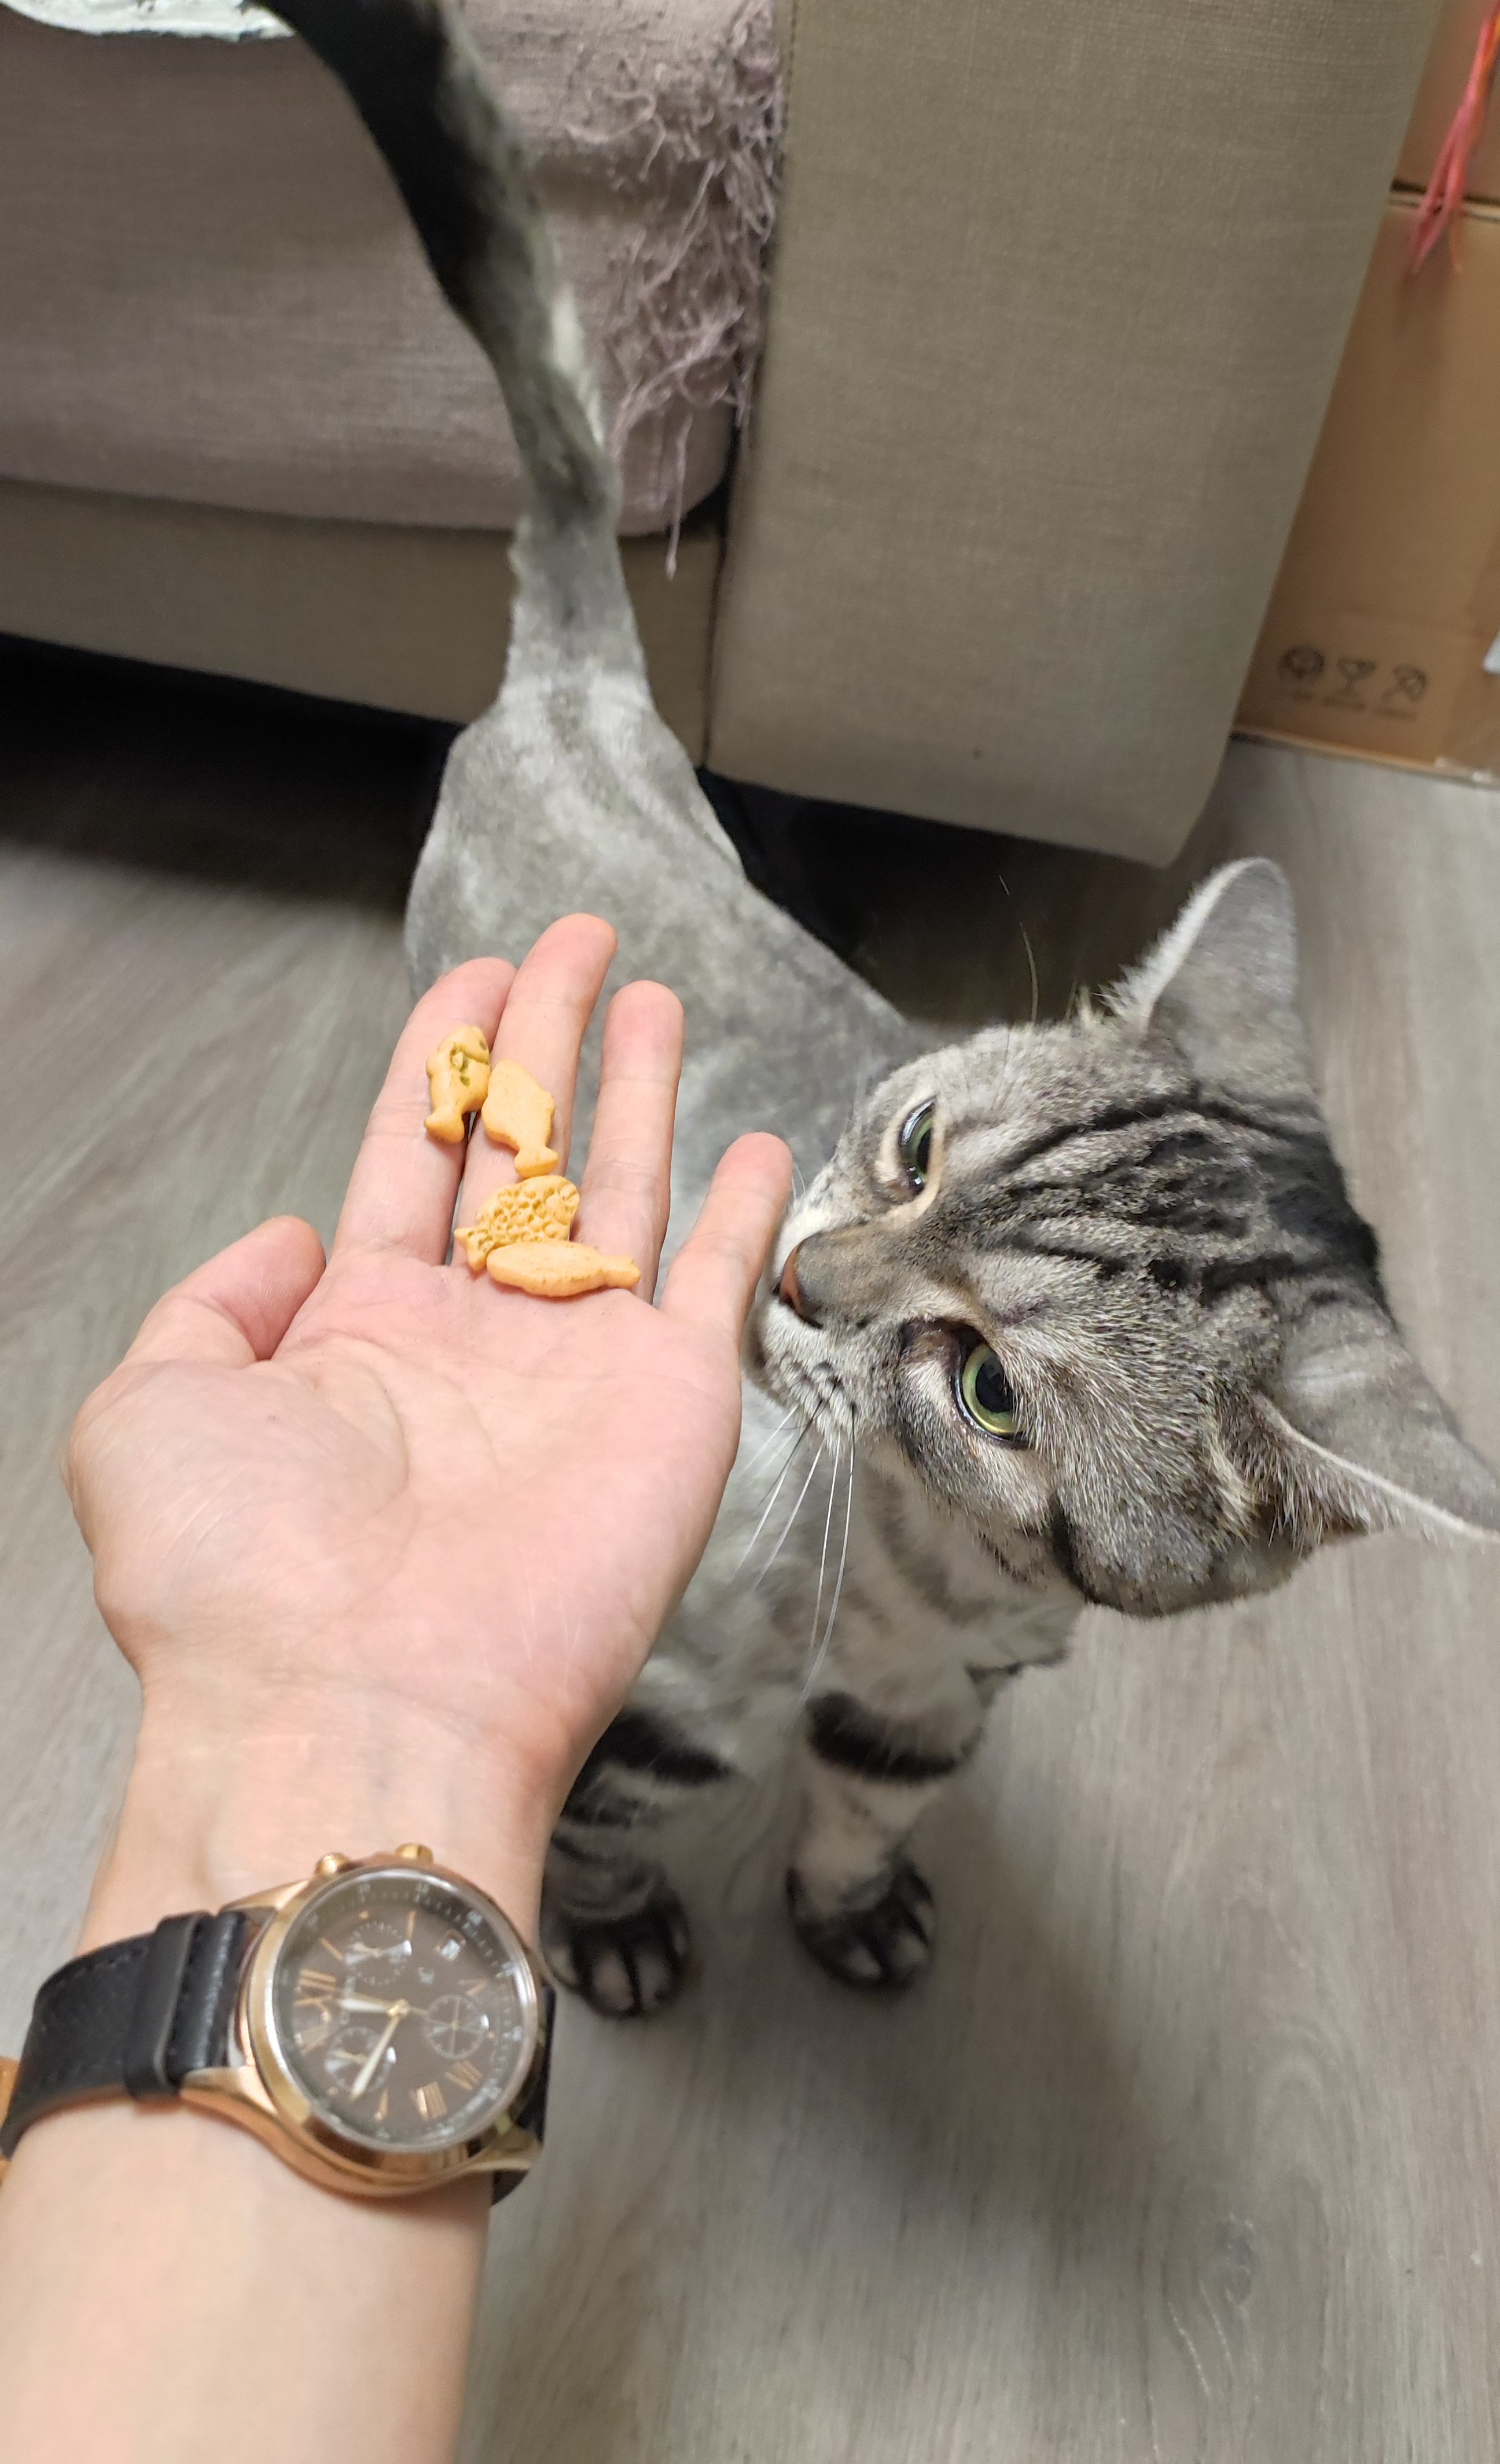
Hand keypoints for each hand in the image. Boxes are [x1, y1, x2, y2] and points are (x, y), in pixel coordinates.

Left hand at [67, 915, 790, 1942]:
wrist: (358, 1705)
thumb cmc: (238, 1580)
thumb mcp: (148, 1409)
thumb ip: (209, 1304)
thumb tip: (289, 1239)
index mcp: (360, 1332)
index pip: (411, 1156)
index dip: (445, 1057)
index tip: (476, 978)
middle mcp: (476, 1343)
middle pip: (520, 1148)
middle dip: (546, 1039)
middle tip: (576, 944)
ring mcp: (578, 1371)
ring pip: (619, 1192)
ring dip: (637, 1091)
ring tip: (650, 994)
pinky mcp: (669, 1404)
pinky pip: (719, 1286)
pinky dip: (745, 1216)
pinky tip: (760, 1145)